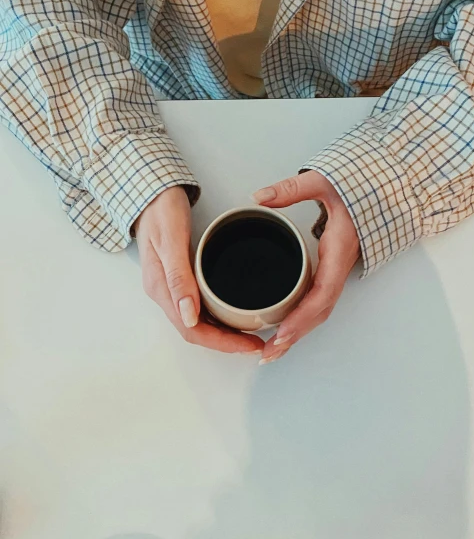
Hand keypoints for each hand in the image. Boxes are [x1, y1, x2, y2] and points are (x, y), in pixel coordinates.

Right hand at [134, 187, 263, 354]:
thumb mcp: (171, 240)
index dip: (222, 343)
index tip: (249, 345)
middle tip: (257, 344)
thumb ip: (178, 277)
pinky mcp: (178, 278)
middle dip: (227, 343)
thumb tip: (189, 317)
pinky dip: (217, 317)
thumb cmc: (161, 210)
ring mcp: (170, 286)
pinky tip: (233, 313)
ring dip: (223, 333)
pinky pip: (198, 307)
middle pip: (196, 332)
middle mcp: (165, 293)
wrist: (151, 192)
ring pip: (198, 322)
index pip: (192, 330)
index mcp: (161, 288)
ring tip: (250, 334)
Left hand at [253, 171, 360, 363]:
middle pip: (319, 311)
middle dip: (296, 335)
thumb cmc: (360, 186)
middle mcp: (339, 266)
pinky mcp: (332, 268)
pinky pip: (318, 299)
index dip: (302, 317)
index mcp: (338, 250)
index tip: (281, 333)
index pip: (322, 293)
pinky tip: (285, 327)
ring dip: (298, 332)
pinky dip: (302, 318)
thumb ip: (292, 189)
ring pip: (320, 309)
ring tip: (272, 351)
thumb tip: (259, 197)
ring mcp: (337, 269)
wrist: (385, 188)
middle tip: (268, 354)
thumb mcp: (324, 181)